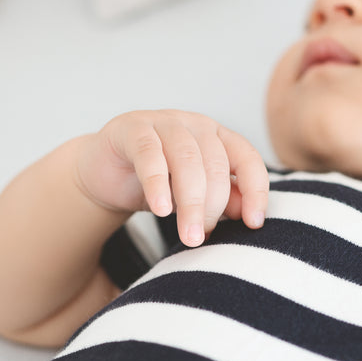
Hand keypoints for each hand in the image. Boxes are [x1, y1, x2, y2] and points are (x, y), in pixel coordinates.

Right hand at [75, 110, 268, 246]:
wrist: (105, 173)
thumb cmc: (158, 185)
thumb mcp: (194, 197)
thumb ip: (223, 201)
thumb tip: (249, 215)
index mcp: (218, 137)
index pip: (247, 159)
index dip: (255, 190)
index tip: (254, 223)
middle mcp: (196, 125)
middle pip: (216, 164)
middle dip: (212, 207)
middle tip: (201, 238)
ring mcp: (164, 122)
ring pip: (187, 159)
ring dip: (190, 202)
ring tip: (188, 237)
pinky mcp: (132, 129)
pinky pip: (149, 154)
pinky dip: (157, 184)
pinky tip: (161, 210)